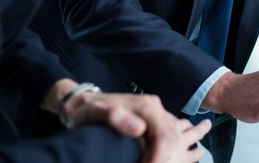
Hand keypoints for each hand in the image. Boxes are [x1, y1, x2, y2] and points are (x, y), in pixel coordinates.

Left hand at [44, 79, 209, 162]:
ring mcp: (155, 112)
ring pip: (174, 135)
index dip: (160, 157)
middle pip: (172, 136)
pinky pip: (169, 133)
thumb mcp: (97, 113)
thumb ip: (116, 118)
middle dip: (167, 159)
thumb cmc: (88, 110)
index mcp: (146, 106)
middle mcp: (155, 107)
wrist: (84, 101)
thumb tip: (139, 129)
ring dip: (171, 155)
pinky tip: (163, 158)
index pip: (164, 135)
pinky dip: (169, 149)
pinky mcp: (153, 118)